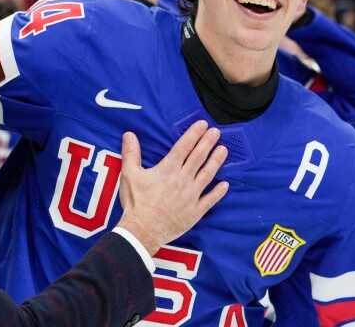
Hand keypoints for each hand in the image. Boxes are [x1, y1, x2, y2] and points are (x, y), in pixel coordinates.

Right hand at [116, 120, 228, 254]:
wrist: (143, 230)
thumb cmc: (136, 202)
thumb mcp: (129, 174)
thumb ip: (130, 153)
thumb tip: (129, 134)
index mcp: (168, 169)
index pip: (184, 147)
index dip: (194, 134)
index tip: (202, 124)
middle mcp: (182, 179)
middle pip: (198, 157)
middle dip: (208, 142)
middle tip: (216, 132)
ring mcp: (191, 195)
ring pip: (207, 174)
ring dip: (216, 161)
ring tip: (224, 150)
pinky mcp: (195, 211)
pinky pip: (210, 200)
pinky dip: (218, 192)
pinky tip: (225, 185)